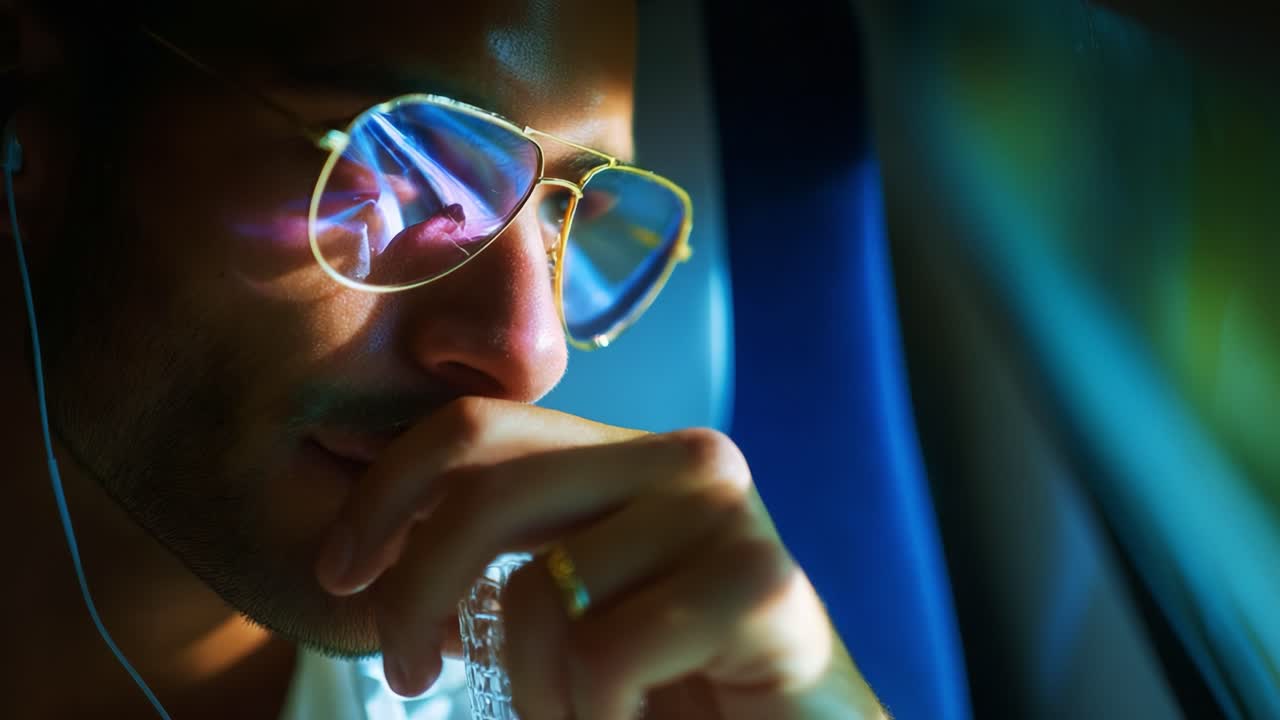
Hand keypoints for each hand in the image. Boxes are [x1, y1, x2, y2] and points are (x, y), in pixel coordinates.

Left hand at [313, 397, 883, 718]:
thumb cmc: (670, 689)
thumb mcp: (564, 609)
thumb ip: (494, 563)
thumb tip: (369, 551)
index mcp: (629, 457)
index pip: (479, 427)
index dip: (387, 492)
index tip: (338, 574)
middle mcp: (685, 459)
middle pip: (489, 492)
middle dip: (413, 592)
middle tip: (406, 673)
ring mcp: (728, 514)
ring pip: (542, 593)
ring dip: (533, 690)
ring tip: (578, 716)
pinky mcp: (764, 584)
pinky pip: (606, 655)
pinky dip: (592, 717)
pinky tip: (634, 719)